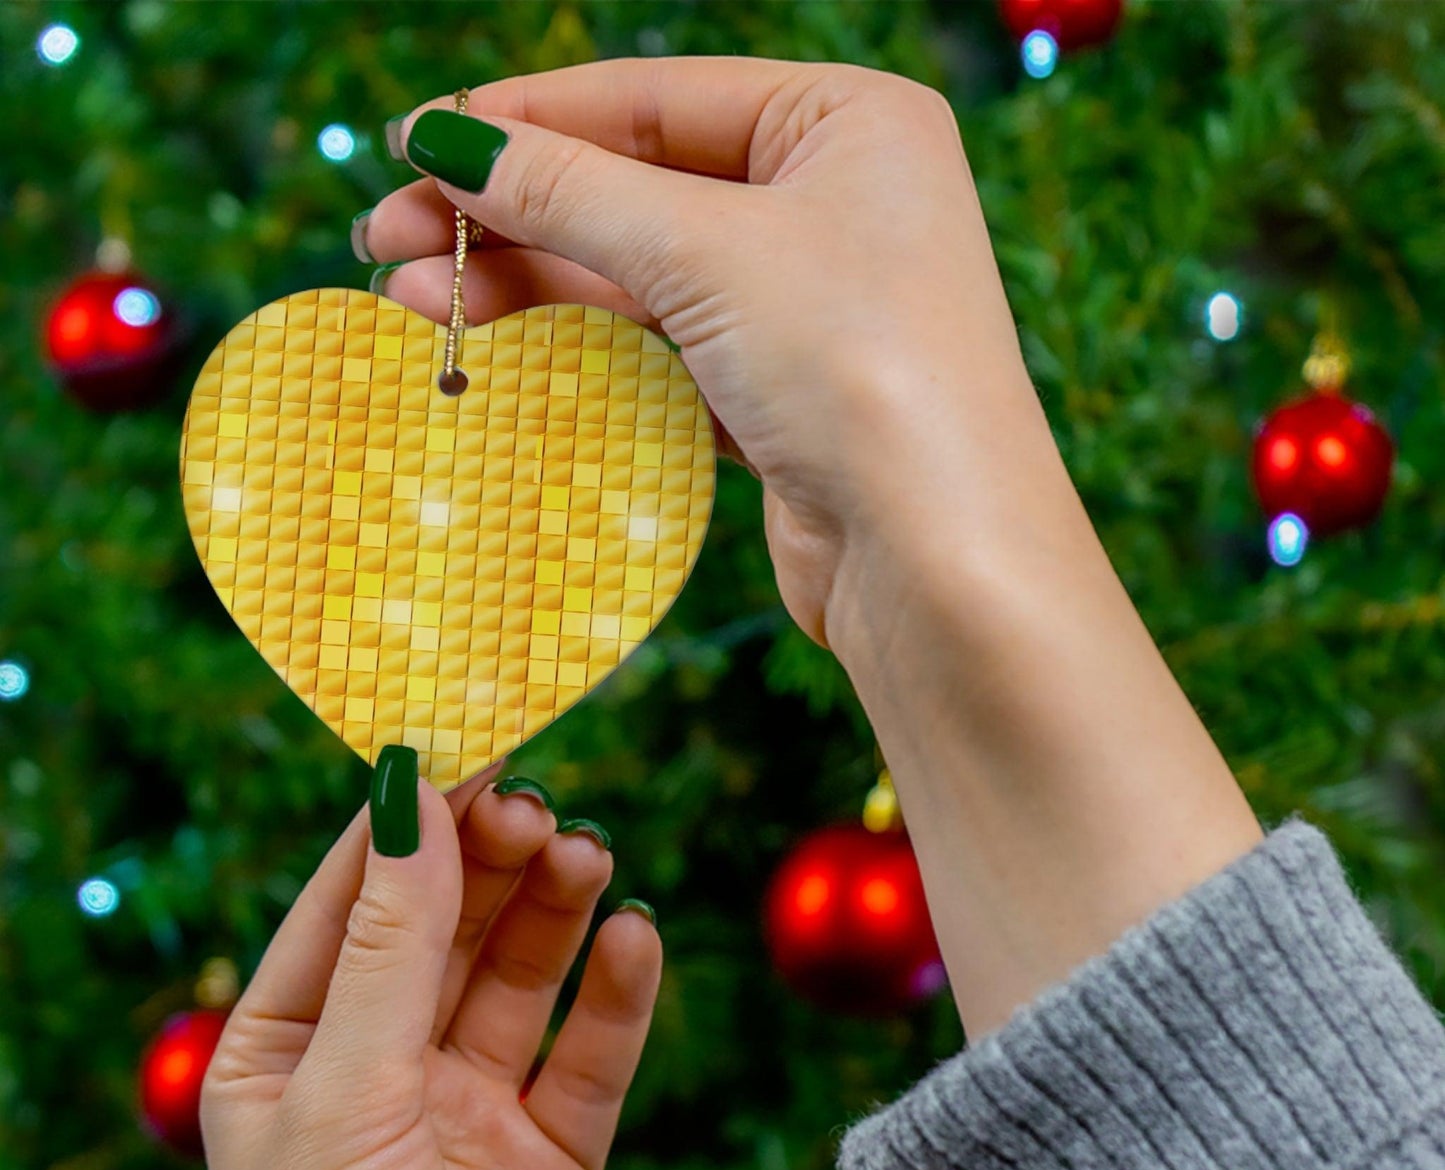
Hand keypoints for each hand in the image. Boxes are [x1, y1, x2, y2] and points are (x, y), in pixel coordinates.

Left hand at [201, 756, 660, 1169]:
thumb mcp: (346, 1094)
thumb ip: (391, 944)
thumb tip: (412, 794)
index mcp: (288, 1053)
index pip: (351, 902)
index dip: (408, 822)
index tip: (469, 743)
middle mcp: (379, 1073)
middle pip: (446, 929)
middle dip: (491, 863)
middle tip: (541, 807)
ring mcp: (468, 1114)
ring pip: (521, 978)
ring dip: (556, 912)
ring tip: (590, 856)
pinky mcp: (552, 1159)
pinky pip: (591, 1056)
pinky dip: (617, 995)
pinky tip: (636, 940)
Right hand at [358, 59, 1262, 1040]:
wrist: (939, 562)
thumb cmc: (860, 370)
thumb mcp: (706, 253)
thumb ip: (570, 192)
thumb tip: (444, 141)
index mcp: (846, 123)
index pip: (654, 98)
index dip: (526, 120)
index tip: (413, 146)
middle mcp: (833, 203)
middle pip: (636, 188)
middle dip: (510, 215)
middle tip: (388, 240)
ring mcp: (807, 305)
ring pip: (639, 276)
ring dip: (528, 286)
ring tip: (414, 300)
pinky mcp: (780, 395)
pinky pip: (661, 350)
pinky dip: (581, 350)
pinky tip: (497, 351)